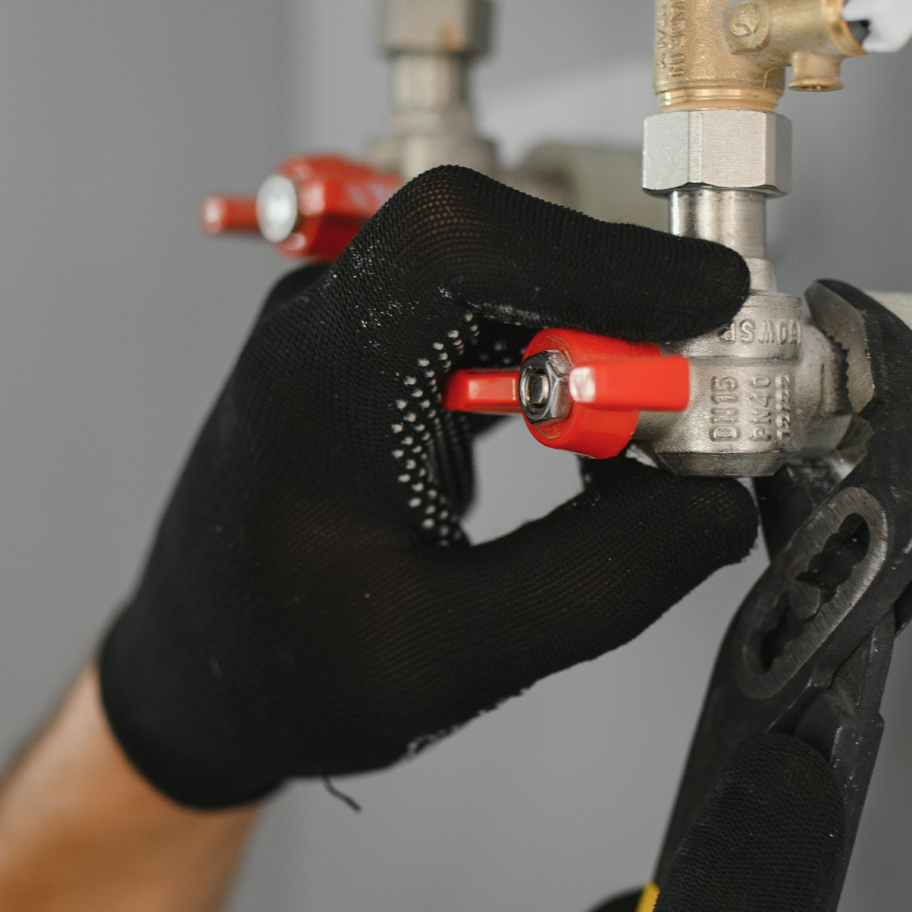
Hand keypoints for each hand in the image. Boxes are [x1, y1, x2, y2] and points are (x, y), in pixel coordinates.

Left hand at [98, 165, 757, 807]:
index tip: (703, 305)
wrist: (199, 668)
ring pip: (502, 274)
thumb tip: (713, 505)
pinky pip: (488, 316)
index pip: (459, 245)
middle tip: (701, 389)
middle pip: (496, 244)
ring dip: (597, 332)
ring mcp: (348, 331)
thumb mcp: (452, 656)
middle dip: (619, 300)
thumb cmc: (281, 664)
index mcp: (322, 380)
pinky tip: (590, 440)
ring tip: (652, 434)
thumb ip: (598, 581)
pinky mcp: (378, 355)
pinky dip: (561, 359)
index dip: (598, 257)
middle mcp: (326, 328)